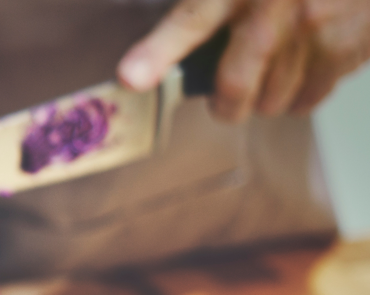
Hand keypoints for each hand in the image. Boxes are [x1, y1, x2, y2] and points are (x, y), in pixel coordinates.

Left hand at [119, 0, 369, 121]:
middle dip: (225, 103)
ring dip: (265, 96)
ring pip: (271, 102)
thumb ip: (207, 8)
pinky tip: (303, 63)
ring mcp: (313, 33)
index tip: (130, 78)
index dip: (156, 53)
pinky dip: (301, 92)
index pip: (190, 23)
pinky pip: (309, 99)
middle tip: (227, 94)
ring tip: (272, 69)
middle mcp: (274, 13)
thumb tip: (154, 57)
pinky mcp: (345, 50)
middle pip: (233, 88)